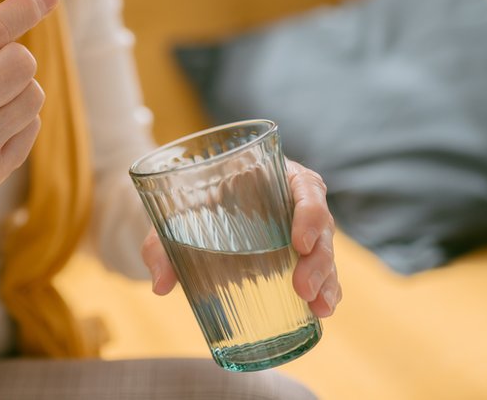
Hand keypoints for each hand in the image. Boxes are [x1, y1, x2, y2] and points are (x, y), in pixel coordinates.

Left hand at [140, 159, 341, 317]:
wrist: (183, 214)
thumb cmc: (185, 204)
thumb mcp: (170, 215)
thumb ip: (160, 244)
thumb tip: (160, 285)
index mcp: (271, 175)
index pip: (305, 186)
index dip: (309, 212)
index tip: (299, 242)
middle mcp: (291, 201)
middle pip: (321, 225)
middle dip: (318, 259)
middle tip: (302, 288)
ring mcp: (297, 230)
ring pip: (325, 251)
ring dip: (327, 280)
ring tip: (319, 309)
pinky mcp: (296, 256)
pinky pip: (320, 271)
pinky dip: (325, 290)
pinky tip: (321, 310)